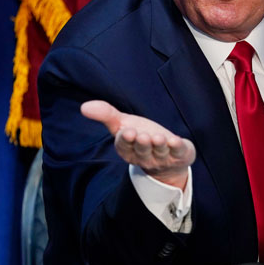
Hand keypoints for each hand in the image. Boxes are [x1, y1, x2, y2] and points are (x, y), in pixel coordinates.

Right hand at [81, 100, 195, 188]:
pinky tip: (175, 140)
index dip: (125, 140)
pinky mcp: (180, 155)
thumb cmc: (141, 136)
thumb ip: (106, 115)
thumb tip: (83, 107)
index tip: (126, 131)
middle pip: (142, 151)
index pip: (124, 147)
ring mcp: (163, 157)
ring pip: (160, 152)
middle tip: (142, 135)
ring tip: (158, 137)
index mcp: (129, 150)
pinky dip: (177, 147)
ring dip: (159, 145)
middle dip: (142, 144)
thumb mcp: (123, 124)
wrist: (167, 155)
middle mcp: (145, 156)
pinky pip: (179, 153)